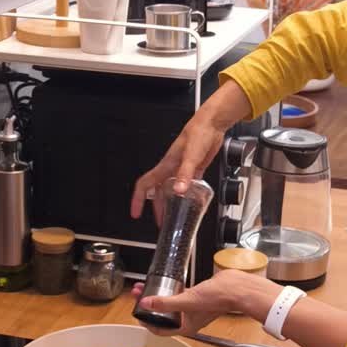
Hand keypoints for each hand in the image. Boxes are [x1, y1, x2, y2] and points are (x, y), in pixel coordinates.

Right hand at [129, 80, 252, 221]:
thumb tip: (179, 191)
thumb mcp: (191, 156)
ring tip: (175, 215)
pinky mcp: (194, 168)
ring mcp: (182, 168)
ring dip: (171, 203)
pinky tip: (192, 200)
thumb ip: (185, 174)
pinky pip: (186, 184)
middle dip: (157, 208)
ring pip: (171, 189)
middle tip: (161, 222)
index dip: (137, 199)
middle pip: (158, 192)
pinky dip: (187, 194)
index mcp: (166, 166)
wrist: (211, 124)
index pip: (145, 184)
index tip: (135, 213)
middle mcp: (172, 168)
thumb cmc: (198, 133)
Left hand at [133, 270, 282, 336]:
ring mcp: (192, 308)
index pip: (160, 331)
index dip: (147, 323)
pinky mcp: (196, 296)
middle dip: (148, 306)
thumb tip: (146, 303)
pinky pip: (179, 296)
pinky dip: (170, 291)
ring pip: (169, 305)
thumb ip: (165, 302)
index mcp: (186, 326)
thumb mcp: (187, 301)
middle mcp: (188, 319)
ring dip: (157, 297)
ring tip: (145, 287)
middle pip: (163, 316)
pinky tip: (164, 283)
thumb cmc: (218, 299)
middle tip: (138, 295)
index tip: (137, 313)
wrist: (236, 288)